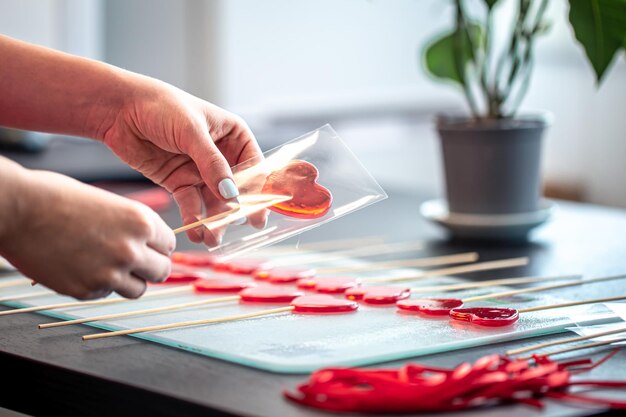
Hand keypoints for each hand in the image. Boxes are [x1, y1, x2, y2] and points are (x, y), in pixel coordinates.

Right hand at [0, 169, 174, 299]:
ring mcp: (110, 273)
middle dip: (150, 266)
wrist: (17, 209)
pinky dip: (98, 285)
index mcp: (141, 221)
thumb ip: (133, 226)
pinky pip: (106, 294)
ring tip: (108, 266)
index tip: (148, 247)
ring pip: (140, 289)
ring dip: (129, 280)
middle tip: (133, 261)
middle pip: (162, 270)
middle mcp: (131, 249)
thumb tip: (148, 245)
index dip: (158, 246)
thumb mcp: (110, 204)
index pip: (169, 245)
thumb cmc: (58, 198)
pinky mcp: (87, 290)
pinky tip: (80, 266)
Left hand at [101, 77, 266, 245]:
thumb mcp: (192, 131)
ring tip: (212, 238)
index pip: (254, 168)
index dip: (257, 191)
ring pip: (214, 202)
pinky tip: (195, 231)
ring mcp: (200, 171)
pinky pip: (191, 204)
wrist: (120, 109)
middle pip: (235, 189)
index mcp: (234, 136)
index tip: (257, 214)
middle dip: (235, 211)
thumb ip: (212, 163)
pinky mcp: (179, 182)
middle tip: (233, 227)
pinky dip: (194, 219)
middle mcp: (221, 156)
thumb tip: (231, 194)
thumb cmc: (161, 106)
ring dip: (214, 221)